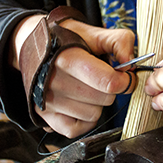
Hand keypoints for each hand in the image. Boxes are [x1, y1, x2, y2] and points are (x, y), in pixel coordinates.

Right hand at [12, 16, 135, 137]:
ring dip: (97, 104)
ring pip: (93, 115)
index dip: (125, 81)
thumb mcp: (93, 33)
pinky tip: (81, 103)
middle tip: (102, 78)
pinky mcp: (46, 116)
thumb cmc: (65, 39)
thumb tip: (130, 62)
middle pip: (104, 99)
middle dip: (110, 89)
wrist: (32, 45)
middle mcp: (55, 82)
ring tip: (87, 87)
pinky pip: (77, 129)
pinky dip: (84, 120)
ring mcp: (48, 101)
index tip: (125, 76)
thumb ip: (119, 41)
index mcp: (68, 58)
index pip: (108, 82)